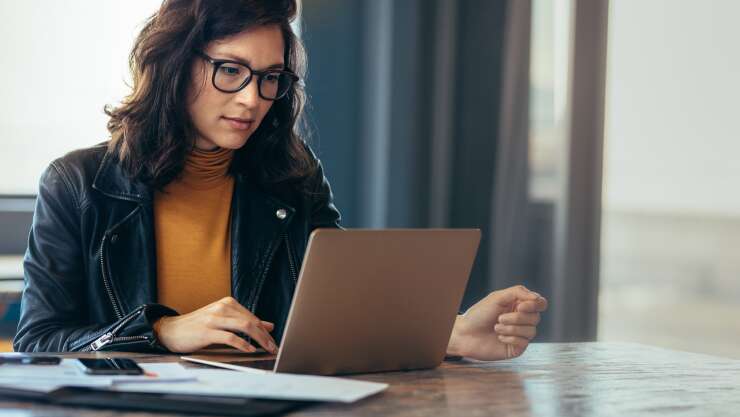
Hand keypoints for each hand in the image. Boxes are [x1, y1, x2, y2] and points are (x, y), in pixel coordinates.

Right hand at [153, 297, 277, 353]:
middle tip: (274, 347)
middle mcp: (222, 307)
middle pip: (251, 321)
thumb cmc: (198, 326)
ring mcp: (214, 318)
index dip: (265, 330)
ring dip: (259, 339)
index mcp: (227, 303)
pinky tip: (249, 349)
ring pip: (244, 327)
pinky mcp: (207, 331)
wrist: (171, 330)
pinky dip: (242, 344)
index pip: (252, 317)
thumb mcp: (223, 320)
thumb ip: (244, 321)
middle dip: (265, 336)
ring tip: (266, 349)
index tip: (273, 341)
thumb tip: (268, 326)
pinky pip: (230, 337)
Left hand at [447, 285, 547, 360]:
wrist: (465, 334)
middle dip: (517, 318)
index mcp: (519, 305)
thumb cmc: (479, 314)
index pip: (539, 303)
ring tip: (496, 327)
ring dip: (511, 328)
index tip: (520, 306)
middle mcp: (522, 319)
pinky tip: (499, 337)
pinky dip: (510, 338)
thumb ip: (518, 293)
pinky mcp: (517, 348)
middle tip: (499, 318)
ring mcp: (520, 334)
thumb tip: (536, 297)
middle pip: (536, 317)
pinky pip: (524, 342)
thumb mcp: (497, 297)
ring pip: (531, 331)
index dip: (534, 305)